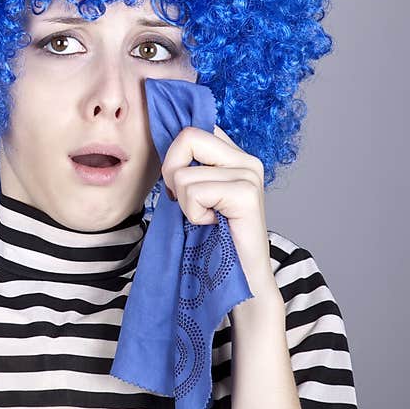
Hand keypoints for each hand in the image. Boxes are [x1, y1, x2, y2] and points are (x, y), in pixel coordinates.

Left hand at [160, 124, 275, 297]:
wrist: (239, 280)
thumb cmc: (211, 238)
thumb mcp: (193, 196)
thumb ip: (185, 166)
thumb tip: (159, 140)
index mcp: (233, 155)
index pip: (193, 129)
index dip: (173, 156)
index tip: (179, 187)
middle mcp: (246, 159)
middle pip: (186, 137)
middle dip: (172, 174)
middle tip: (188, 203)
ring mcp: (250, 175)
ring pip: (184, 174)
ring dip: (184, 204)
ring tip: (206, 219)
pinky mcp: (247, 194)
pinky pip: (194, 192)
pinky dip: (194, 215)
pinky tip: (212, 225)